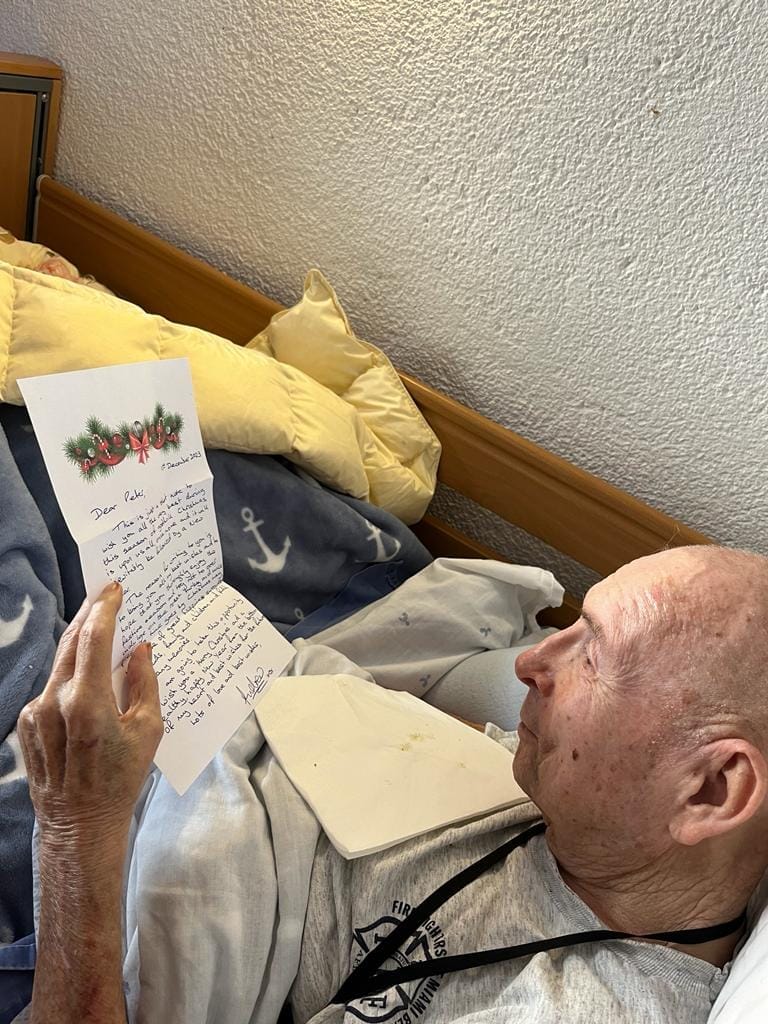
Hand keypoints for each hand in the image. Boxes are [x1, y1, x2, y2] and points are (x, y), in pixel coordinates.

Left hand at [18, 582, 162, 850]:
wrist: (80, 822)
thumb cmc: (121, 778)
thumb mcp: (148, 730)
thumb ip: (145, 684)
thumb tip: (141, 650)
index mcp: (88, 702)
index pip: (94, 638)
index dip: (105, 608)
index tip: (114, 588)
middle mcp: (56, 702)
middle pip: (71, 642)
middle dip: (90, 615)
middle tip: (105, 595)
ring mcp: (36, 713)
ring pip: (60, 663)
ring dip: (79, 644)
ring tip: (98, 630)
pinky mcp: (28, 723)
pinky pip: (51, 687)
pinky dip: (69, 675)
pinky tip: (85, 677)